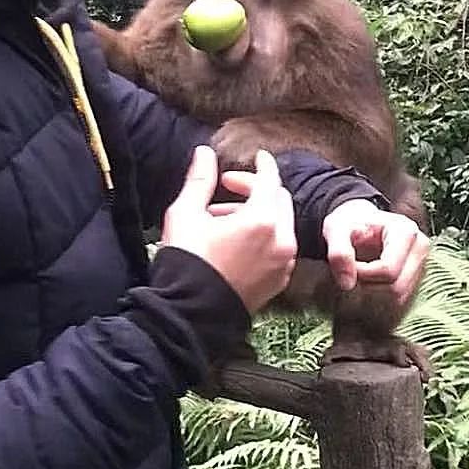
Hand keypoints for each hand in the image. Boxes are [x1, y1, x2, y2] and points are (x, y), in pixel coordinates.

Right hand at [162, 145, 297, 314]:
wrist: (189, 315)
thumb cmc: (186, 262)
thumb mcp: (186, 214)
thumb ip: (200, 180)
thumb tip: (205, 153)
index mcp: (262, 220)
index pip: (270, 179)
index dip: (263, 164)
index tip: (258, 156)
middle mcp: (281, 240)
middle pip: (278, 199)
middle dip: (256, 189)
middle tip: (228, 188)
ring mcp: (283, 263)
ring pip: (280, 224)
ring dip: (258, 213)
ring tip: (222, 219)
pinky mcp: (278, 281)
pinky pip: (279, 247)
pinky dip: (264, 237)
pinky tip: (235, 242)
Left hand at [322, 200, 428, 307]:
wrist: (357, 222)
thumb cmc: (349, 224)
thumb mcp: (336, 229)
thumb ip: (339, 253)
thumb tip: (347, 284)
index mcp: (405, 231)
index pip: (388, 269)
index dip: (363, 274)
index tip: (350, 264)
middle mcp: (420, 247)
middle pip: (396, 287)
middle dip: (369, 285)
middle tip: (353, 270)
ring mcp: (422, 264)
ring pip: (399, 297)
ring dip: (374, 292)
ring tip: (362, 272)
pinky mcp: (418, 277)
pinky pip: (400, 300)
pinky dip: (381, 295)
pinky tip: (371, 279)